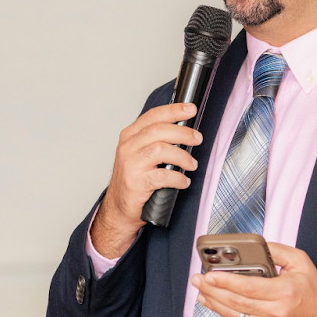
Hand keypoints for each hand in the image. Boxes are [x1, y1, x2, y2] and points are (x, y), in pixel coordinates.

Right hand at [90, 103, 202, 257]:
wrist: (119, 208)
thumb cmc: (135, 179)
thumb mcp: (141, 154)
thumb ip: (157, 140)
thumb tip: (186, 130)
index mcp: (130, 136)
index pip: (153, 116)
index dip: (174, 110)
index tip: (191, 109)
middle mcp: (127, 147)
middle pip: (158, 130)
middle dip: (182, 132)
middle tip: (197, 138)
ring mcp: (130, 164)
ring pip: (161, 150)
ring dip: (182, 156)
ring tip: (191, 164)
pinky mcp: (135, 182)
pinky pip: (163, 176)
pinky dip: (178, 178)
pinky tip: (183, 181)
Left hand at [192, 242, 316, 316]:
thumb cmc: (314, 294)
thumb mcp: (302, 263)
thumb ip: (278, 252)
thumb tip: (257, 247)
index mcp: (284, 292)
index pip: (248, 287)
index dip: (226, 281)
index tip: (210, 274)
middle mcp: (274, 312)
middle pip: (236, 302)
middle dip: (213, 290)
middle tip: (198, 279)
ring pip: (234, 315)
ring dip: (214, 302)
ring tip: (201, 291)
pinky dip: (224, 313)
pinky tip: (214, 303)